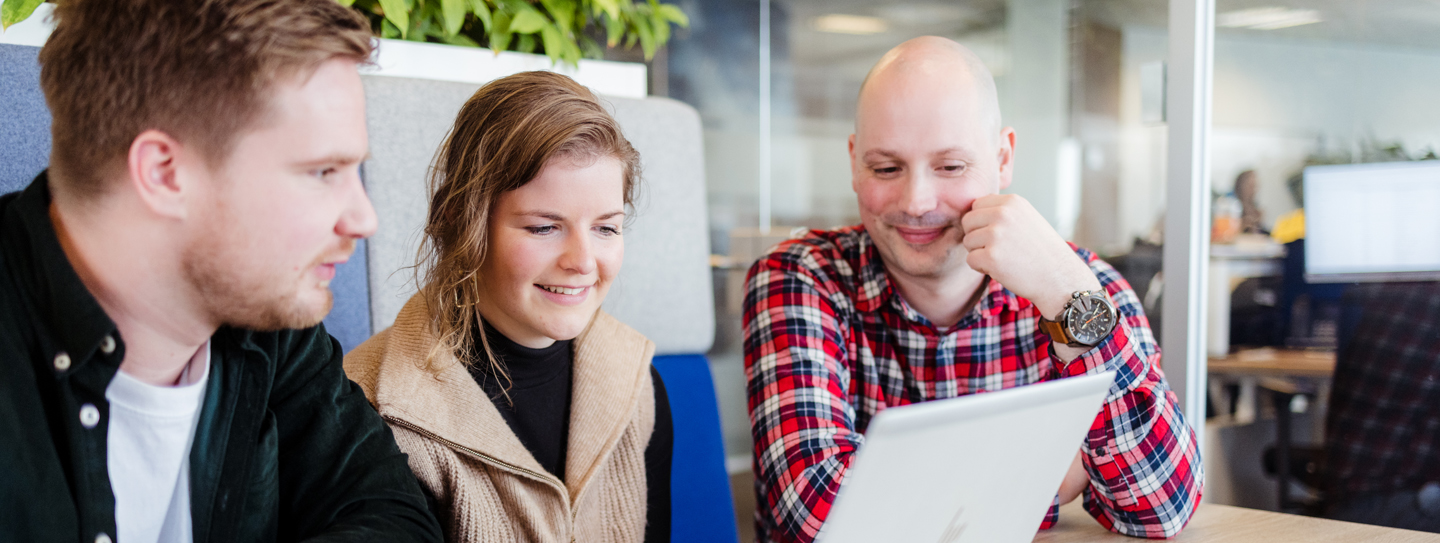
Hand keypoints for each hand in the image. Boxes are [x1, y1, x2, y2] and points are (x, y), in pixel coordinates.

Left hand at [959, 194, 1100, 318]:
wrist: (1060, 278)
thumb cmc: (1042, 251)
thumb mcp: (1026, 218)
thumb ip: (1001, 211)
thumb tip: (971, 210)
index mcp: (1011, 202)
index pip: (976, 205)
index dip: (981, 222)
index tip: (998, 234)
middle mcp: (1003, 214)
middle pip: (967, 222)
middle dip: (976, 237)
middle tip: (998, 249)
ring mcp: (996, 235)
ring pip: (967, 242)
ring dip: (980, 253)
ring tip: (1004, 258)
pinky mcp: (991, 257)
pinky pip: (970, 260)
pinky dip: (981, 268)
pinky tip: (1001, 269)